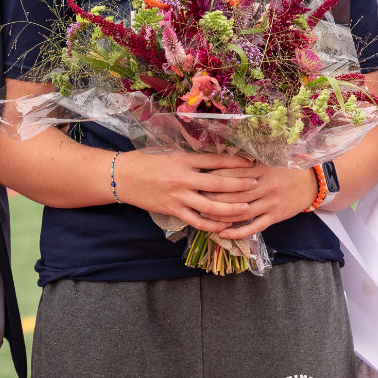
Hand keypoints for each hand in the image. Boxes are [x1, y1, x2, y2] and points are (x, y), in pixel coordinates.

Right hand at [116, 149, 259, 233]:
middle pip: (218, 183)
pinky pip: (196, 221)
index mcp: (183, 159)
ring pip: (211, 206)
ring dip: (231, 208)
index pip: (215, 160)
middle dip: (240, 185)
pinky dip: (212, 225)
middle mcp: (183, 178)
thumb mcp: (169, 151)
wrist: (122, 177)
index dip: (236, 162)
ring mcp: (178, 197)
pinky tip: (224, 226)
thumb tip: (215, 155)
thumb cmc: (145, 161)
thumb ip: (191, 156)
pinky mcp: (173, 211)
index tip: (251, 162)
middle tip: (255, 185)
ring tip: (246, 208)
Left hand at [207, 165, 319, 240]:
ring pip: (240, 211)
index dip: (215, 176)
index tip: (199, 177)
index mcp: (262, 168)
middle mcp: (265, 186)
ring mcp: (270, 203)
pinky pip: (253, 227)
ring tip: (202, 216)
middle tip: (194, 197)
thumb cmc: (288, 170)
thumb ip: (250, 161)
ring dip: (220, 214)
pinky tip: (222, 233)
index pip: (233, 172)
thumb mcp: (270, 160)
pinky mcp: (275, 217)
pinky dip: (237, 232)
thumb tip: (223, 157)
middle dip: (212, 196)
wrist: (313, 183)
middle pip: (233, 193)